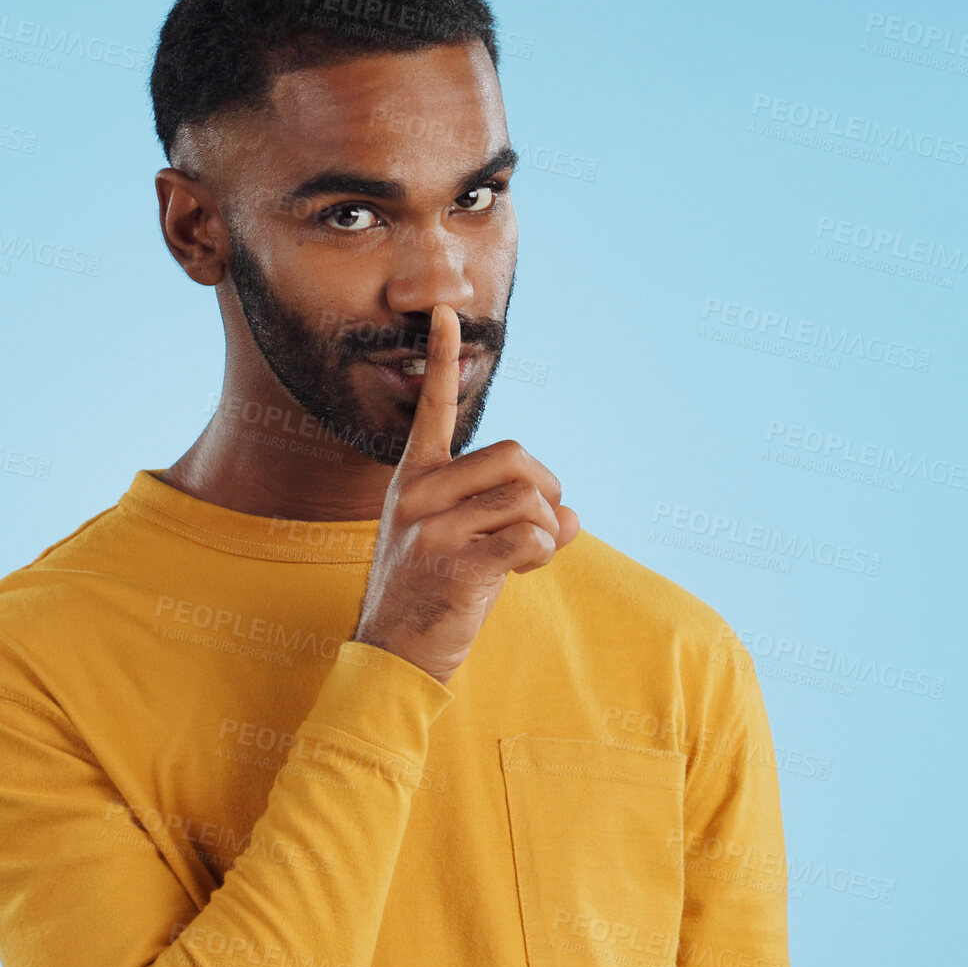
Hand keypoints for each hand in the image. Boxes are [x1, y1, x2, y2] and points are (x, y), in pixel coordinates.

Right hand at [351, 303, 580, 683]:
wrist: (394, 654)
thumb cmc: (433, 594)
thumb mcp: (458, 540)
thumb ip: (507, 515)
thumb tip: (573, 515)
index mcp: (414, 479)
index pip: (429, 409)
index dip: (439, 359)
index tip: (443, 312)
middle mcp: (418, 495)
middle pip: (516, 458)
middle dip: (547, 487)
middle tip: (546, 521)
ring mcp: (432, 529)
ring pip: (529, 500)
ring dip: (548, 529)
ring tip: (530, 556)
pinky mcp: (455, 564)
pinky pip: (530, 537)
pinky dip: (544, 552)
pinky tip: (526, 569)